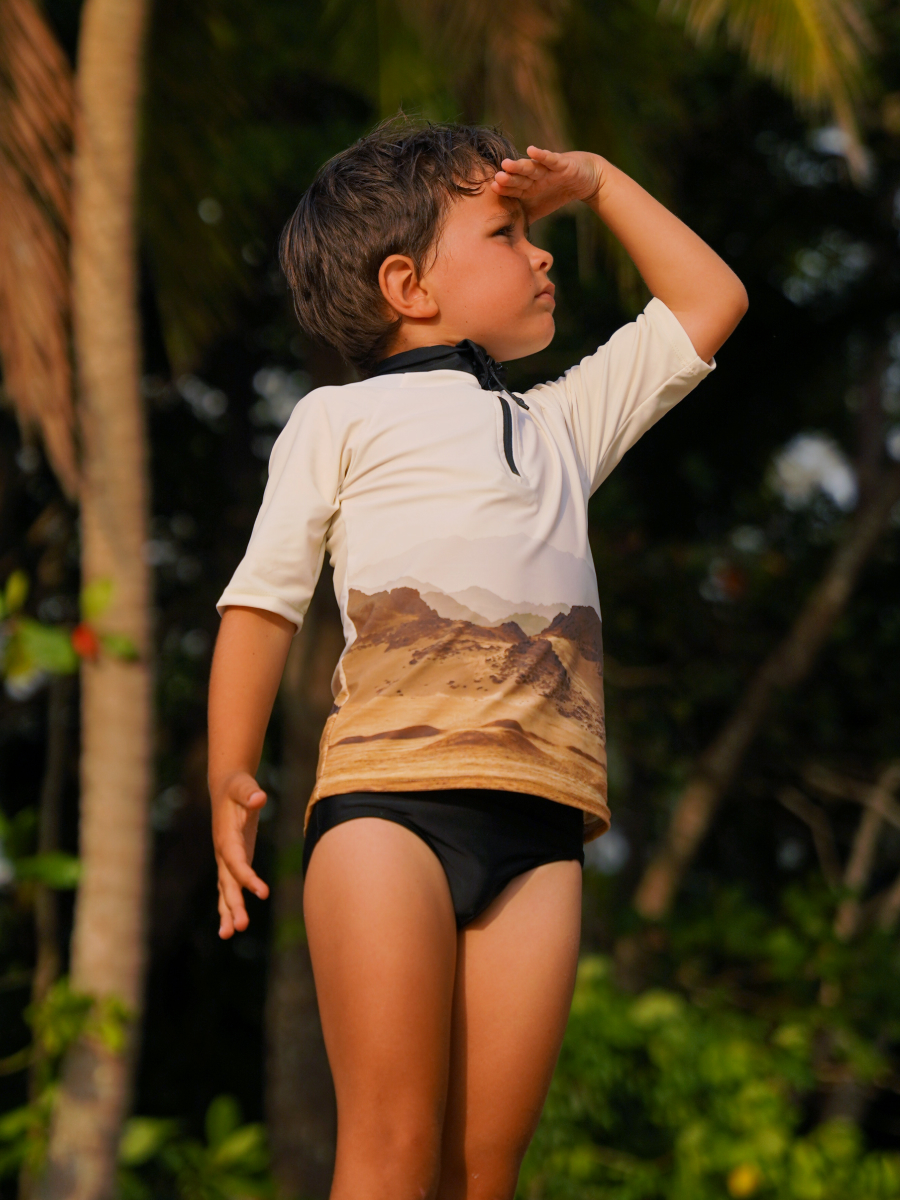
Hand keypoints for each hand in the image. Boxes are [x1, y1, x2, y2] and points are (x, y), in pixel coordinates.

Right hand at [211, 770, 269, 937]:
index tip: (263, 892)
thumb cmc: (237, 787)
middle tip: (241, 926)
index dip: (247, 877)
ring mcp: (225, 859)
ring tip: (228, 935)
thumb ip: (250, 792)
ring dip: (228, 911)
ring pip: (225, 890)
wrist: (225, 788)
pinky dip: (230, 905)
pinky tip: (233, 925)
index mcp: (226, 837)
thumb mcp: (243, 785)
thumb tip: (259, 798)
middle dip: (233, 904)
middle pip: (227, 882)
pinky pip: (230, 887)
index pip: (235, 862)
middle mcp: (222, 852)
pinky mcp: (232, 862)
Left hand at [491, 147, 603, 221]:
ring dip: (520, 166)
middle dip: (509, 178)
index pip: (514, 189)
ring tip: (507, 164)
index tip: (493, 188)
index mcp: (528, 187)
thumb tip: (508, 241)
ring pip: (532, 168)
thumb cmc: (558, 193)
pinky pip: (551, 159)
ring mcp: (547, 169)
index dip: (505, 189)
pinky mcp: (562, 164)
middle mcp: (535, 177)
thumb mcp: (539, 209)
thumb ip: (524, 219)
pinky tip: (531, 150)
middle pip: (520, 178)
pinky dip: (542, 155)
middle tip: (497, 178)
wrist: (585, 182)